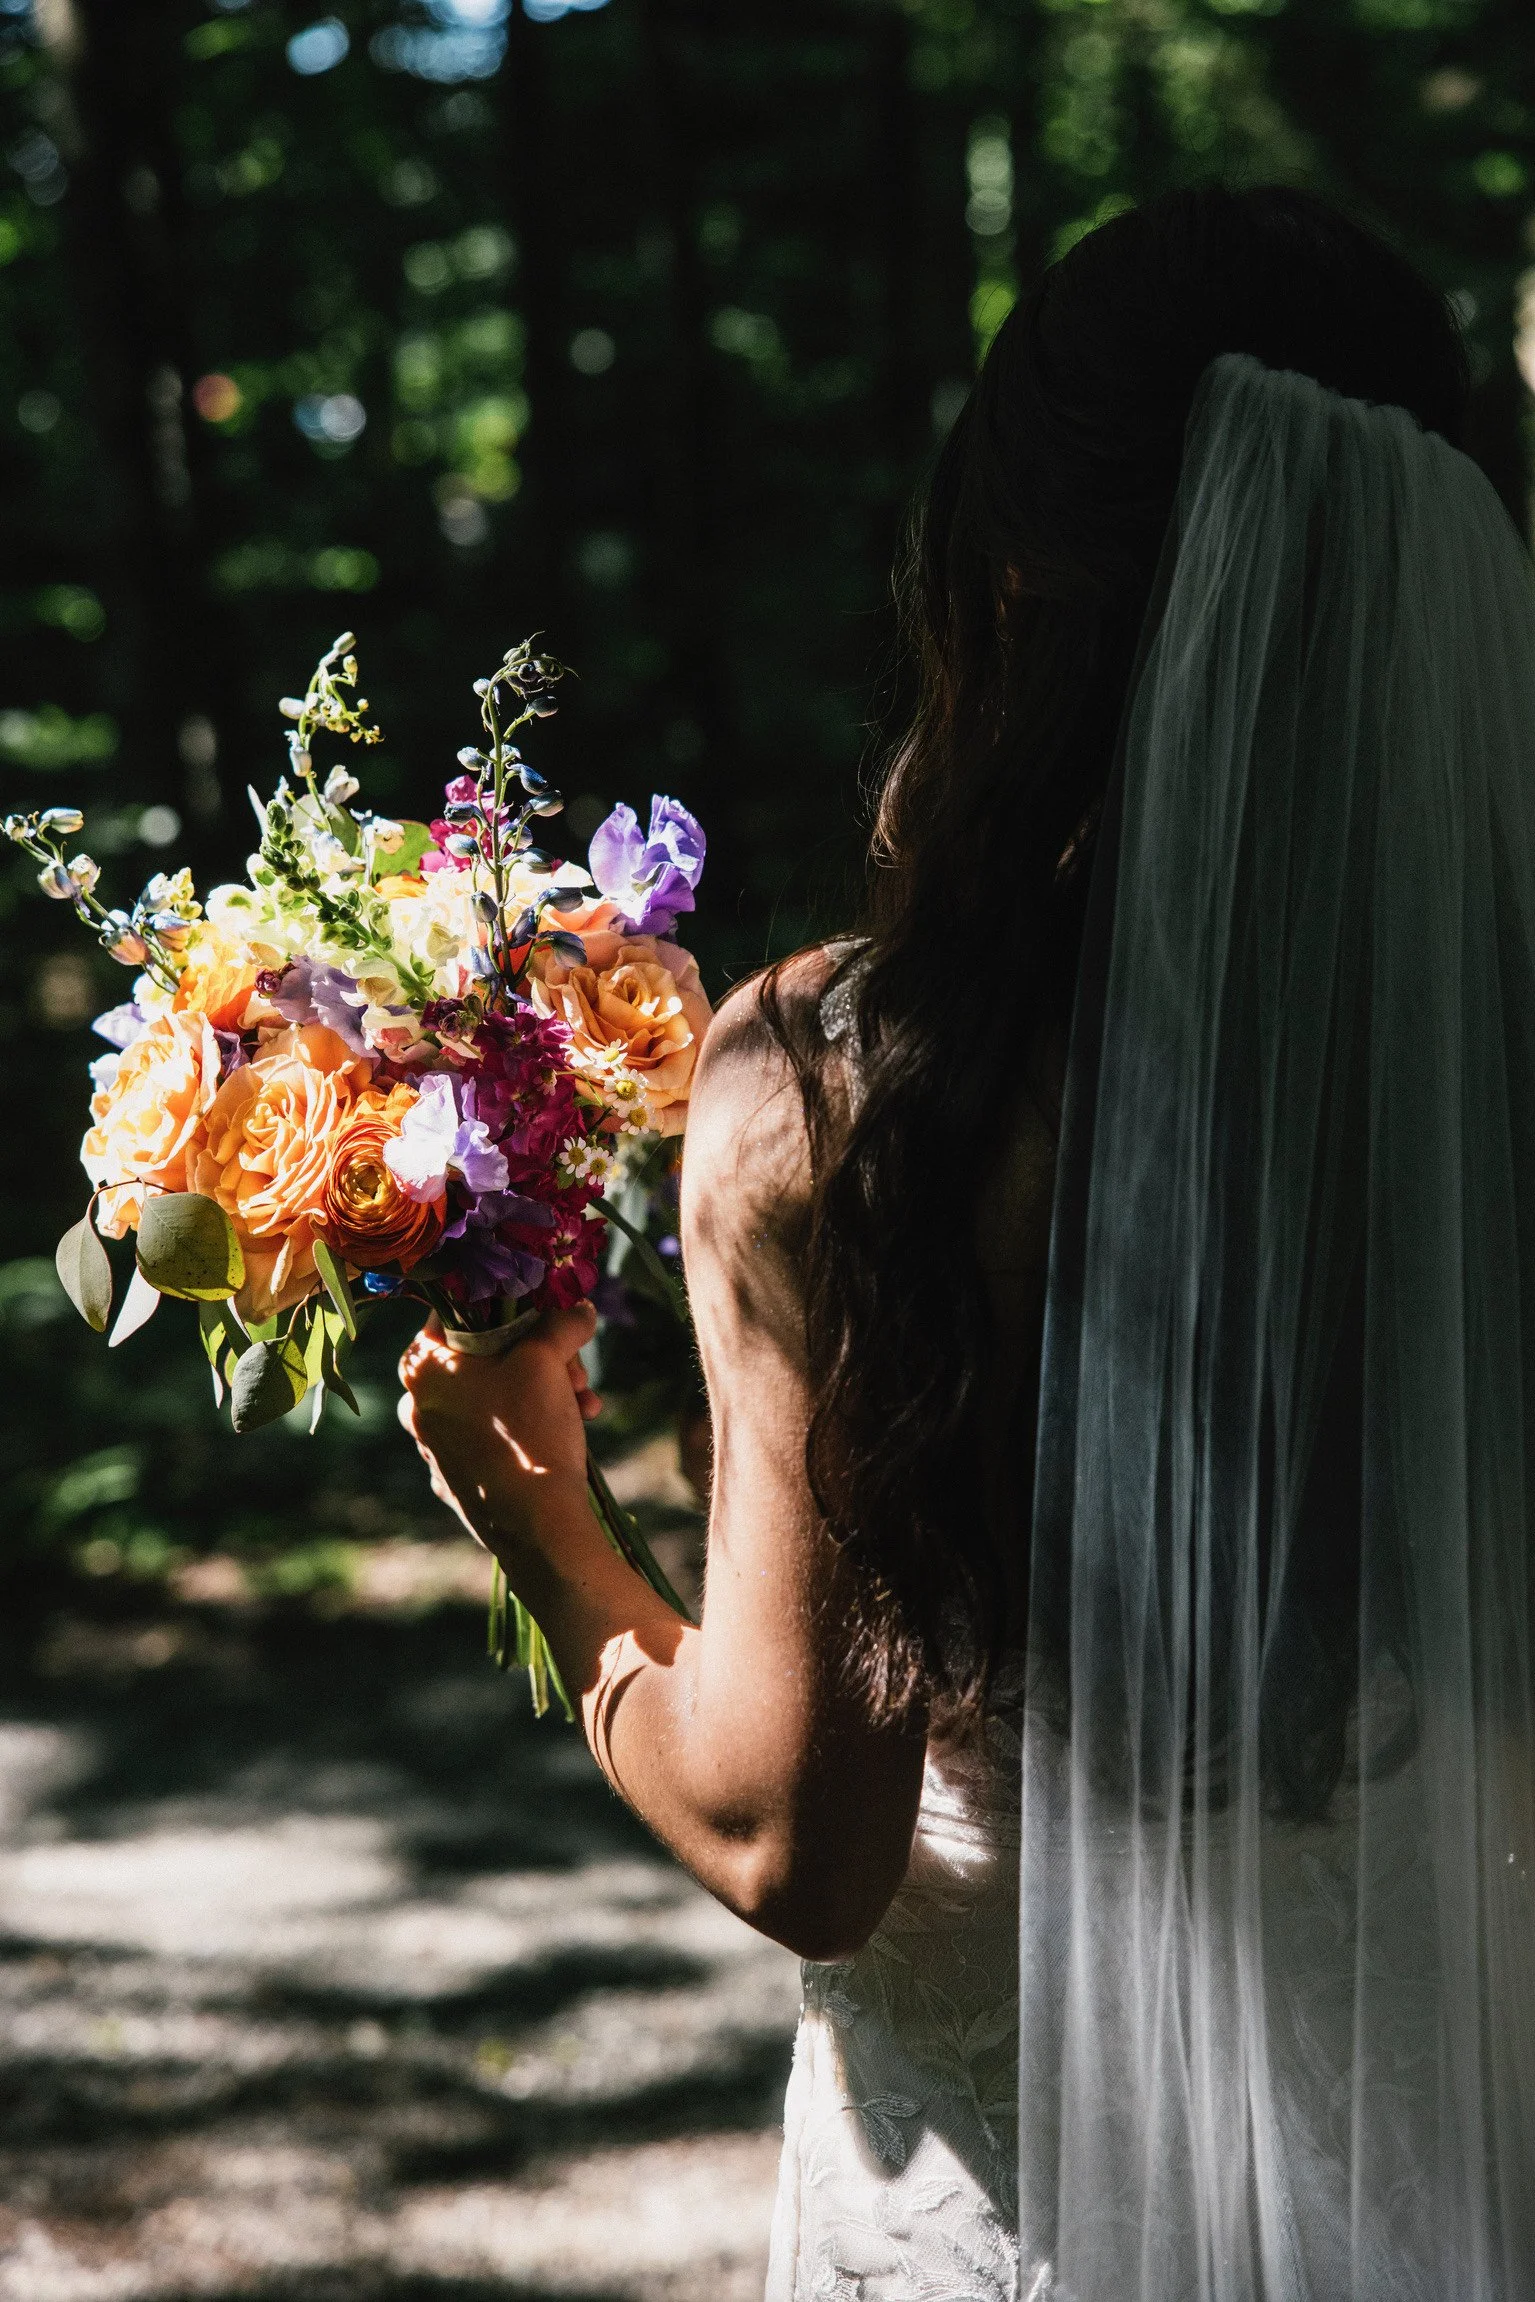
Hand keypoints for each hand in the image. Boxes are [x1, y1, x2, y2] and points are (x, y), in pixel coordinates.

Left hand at [398, 1304, 599, 1555]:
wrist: (536, 1527)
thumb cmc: (528, 1432)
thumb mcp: (547, 1361)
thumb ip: (562, 1324)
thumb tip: (578, 1307)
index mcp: (423, 1366)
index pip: (460, 1310)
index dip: (513, 1308)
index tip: (551, 1319)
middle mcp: (418, 1403)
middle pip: (484, 1356)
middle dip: (541, 1357)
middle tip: (576, 1370)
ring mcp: (435, 1445)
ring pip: (494, 1396)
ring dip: (545, 1390)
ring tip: (584, 1403)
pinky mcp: (457, 1478)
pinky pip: (494, 1435)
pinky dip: (530, 1425)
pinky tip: (567, 1430)